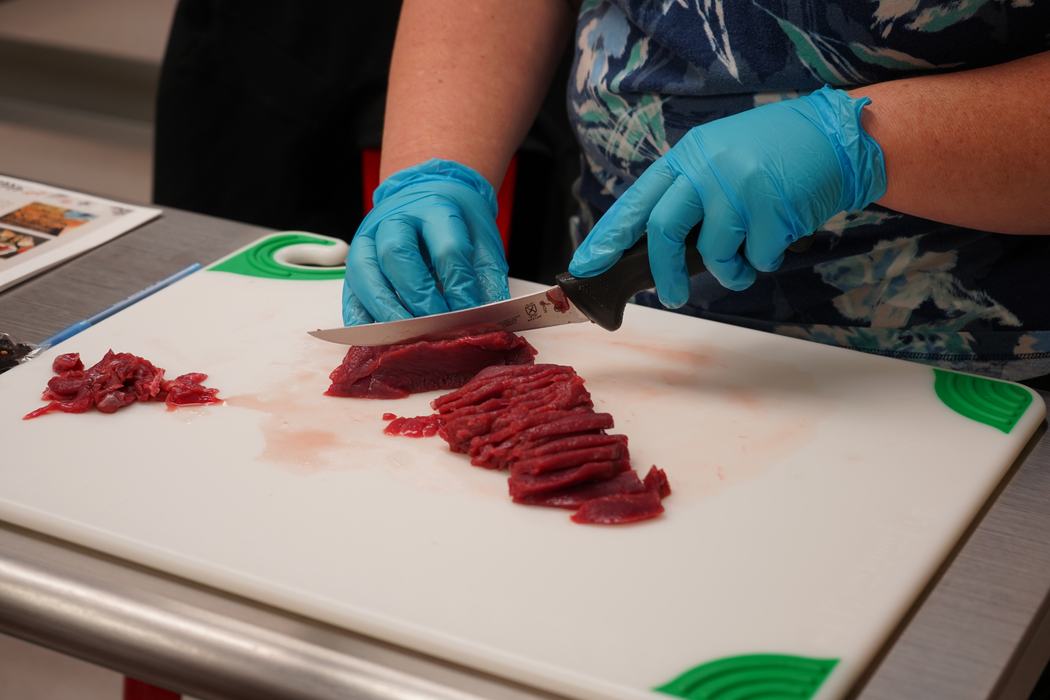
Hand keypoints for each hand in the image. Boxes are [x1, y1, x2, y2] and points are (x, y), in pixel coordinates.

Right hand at [343, 159, 509, 324]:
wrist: (427, 195)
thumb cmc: (456, 222)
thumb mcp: (482, 239)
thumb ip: (486, 276)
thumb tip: (490, 319)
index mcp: (434, 207)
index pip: (445, 248)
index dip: (459, 285)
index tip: (471, 315)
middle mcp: (394, 219)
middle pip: (396, 255)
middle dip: (418, 298)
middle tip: (438, 328)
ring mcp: (367, 239)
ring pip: (366, 274)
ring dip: (387, 311)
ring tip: (409, 338)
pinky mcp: (353, 263)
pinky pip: (351, 293)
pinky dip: (361, 321)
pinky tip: (378, 341)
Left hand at [568, 86, 886, 304]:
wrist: (836, 136)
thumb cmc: (773, 155)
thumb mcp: (718, 160)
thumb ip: (688, 195)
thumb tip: (652, 248)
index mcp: (686, 158)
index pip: (636, 202)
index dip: (607, 237)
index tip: (587, 265)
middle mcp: (706, 167)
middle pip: (663, 230)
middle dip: (663, 273)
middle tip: (671, 295)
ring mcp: (739, 184)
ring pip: (713, 251)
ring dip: (729, 271)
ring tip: (745, 264)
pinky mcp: (772, 204)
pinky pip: (756, 256)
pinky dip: (764, 260)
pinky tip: (778, 237)